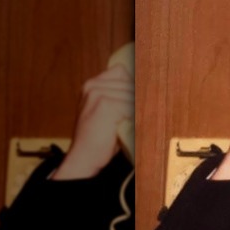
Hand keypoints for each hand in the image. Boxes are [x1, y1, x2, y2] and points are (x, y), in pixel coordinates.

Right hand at [51, 64, 134, 179]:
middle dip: (136, 101)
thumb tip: (145, 86)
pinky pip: (132, 107)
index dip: (132, 87)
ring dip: (135, 111)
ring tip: (126, 124)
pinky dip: (133, 118)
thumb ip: (119, 96)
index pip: (123, 73)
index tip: (134, 101)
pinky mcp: (106, 104)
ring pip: (133, 96)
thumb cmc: (99, 137)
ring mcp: (98, 93)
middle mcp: (93, 85)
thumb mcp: (107, 111)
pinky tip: (125, 127)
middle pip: (131, 84)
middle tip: (131, 118)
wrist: (84, 156)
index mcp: (92, 84)